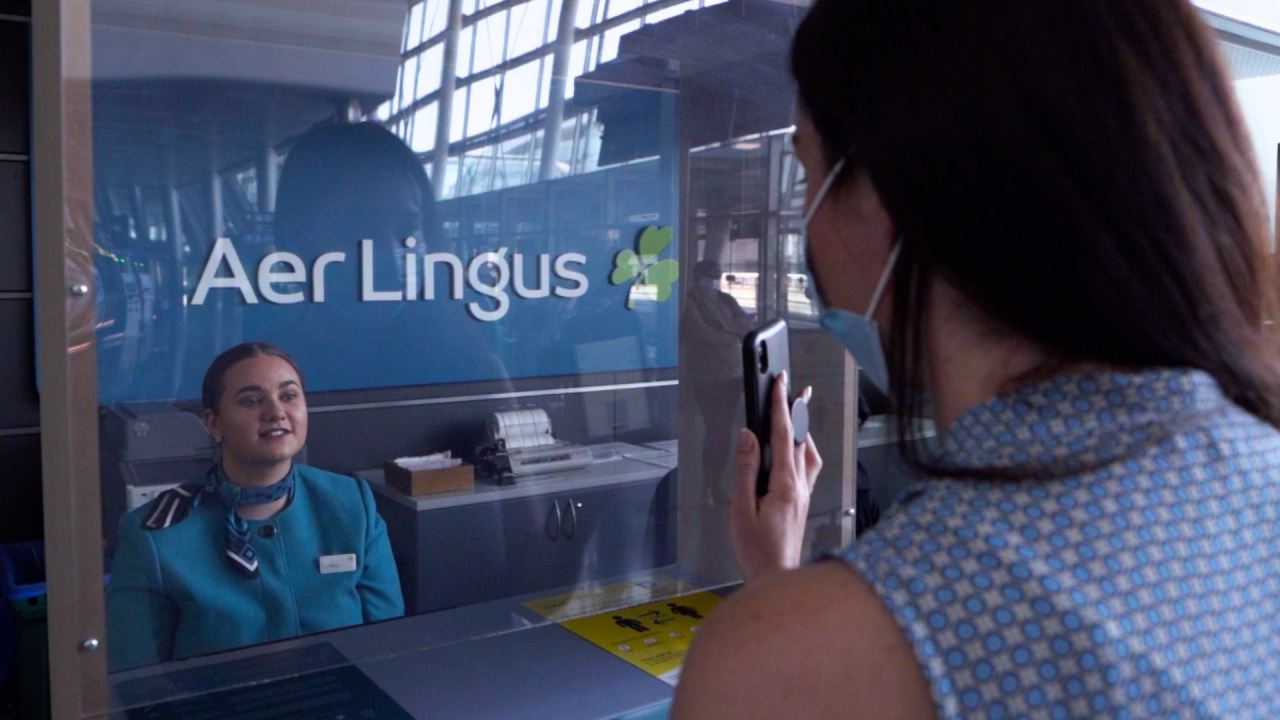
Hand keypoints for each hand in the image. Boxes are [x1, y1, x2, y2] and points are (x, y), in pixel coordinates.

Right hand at [731, 371, 821, 581]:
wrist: (776, 576)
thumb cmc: (756, 549)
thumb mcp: (741, 509)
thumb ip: (746, 470)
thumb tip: (748, 437)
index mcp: (784, 484)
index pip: (784, 435)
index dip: (781, 406)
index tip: (779, 383)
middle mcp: (800, 486)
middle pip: (801, 438)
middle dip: (796, 409)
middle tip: (793, 387)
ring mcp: (804, 493)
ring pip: (809, 452)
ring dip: (802, 429)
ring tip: (796, 411)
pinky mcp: (802, 501)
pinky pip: (809, 466)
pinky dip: (805, 448)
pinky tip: (798, 448)